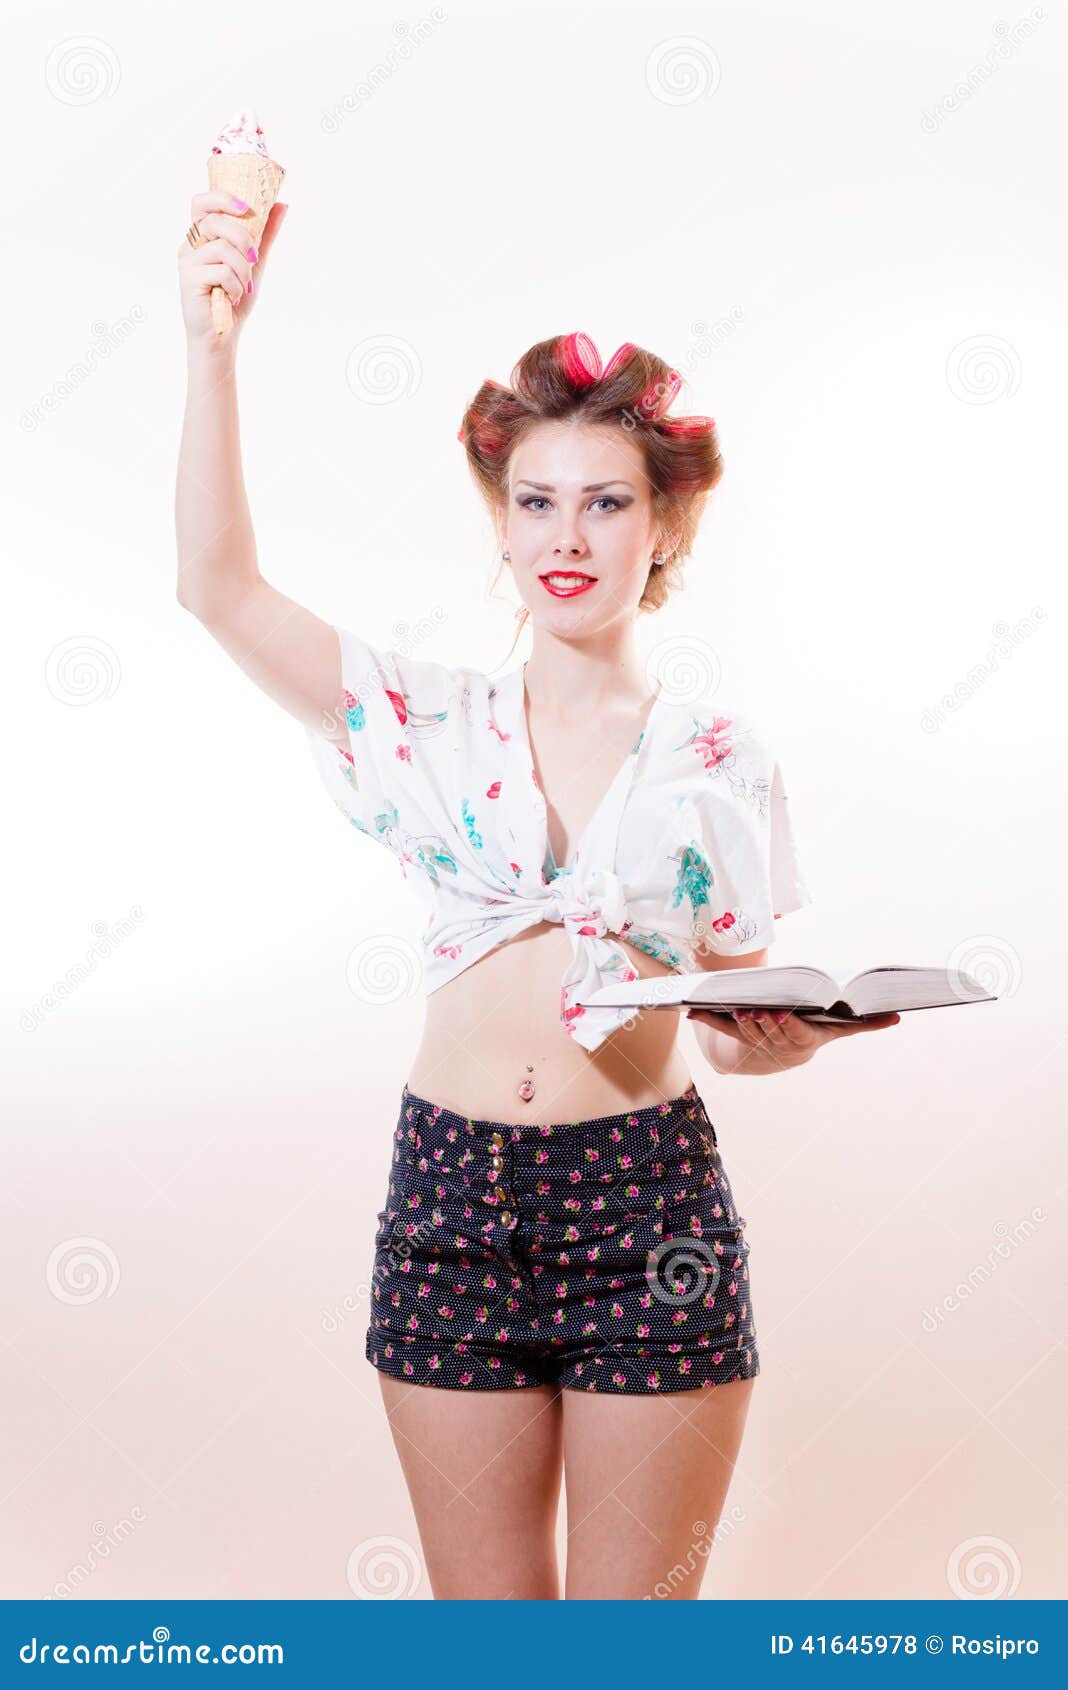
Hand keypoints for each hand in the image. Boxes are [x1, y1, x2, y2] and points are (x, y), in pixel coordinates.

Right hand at [178, 192, 286, 352]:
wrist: (222, 334)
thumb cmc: (234, 298)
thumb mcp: (255, 262)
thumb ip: (265, 234)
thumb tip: (282, 205)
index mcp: (202, 236)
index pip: (202, 202)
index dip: (222, 198)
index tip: (246, 208)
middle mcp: (190, 244)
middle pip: (215, 221)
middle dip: (244, 240)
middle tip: (254, 260)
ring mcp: (187, 261)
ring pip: (222, 248)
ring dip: (242, 270)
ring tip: (243, 287)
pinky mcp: (188, 280)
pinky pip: (221, 271)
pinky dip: (235, 286)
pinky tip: (232, 297)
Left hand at [685, 1005, 901, 1064]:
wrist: (784, 1052)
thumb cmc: (815, 1032)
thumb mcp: (839, 1029)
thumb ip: (864, 1024)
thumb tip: (898, 1018)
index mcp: (803, 1041)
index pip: (794, 1034)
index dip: (785, 1026)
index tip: (780, 1014)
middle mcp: (779, 1046)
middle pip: (770, 1033)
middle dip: (761, 1022)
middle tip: (754, 1008)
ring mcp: (757, 1043)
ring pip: (747, 1034)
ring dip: (738, 1022)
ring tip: (734, 1006)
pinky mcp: (737, 1038)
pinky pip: (722, 1029)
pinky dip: (708, 1019)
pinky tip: (693, 1010)